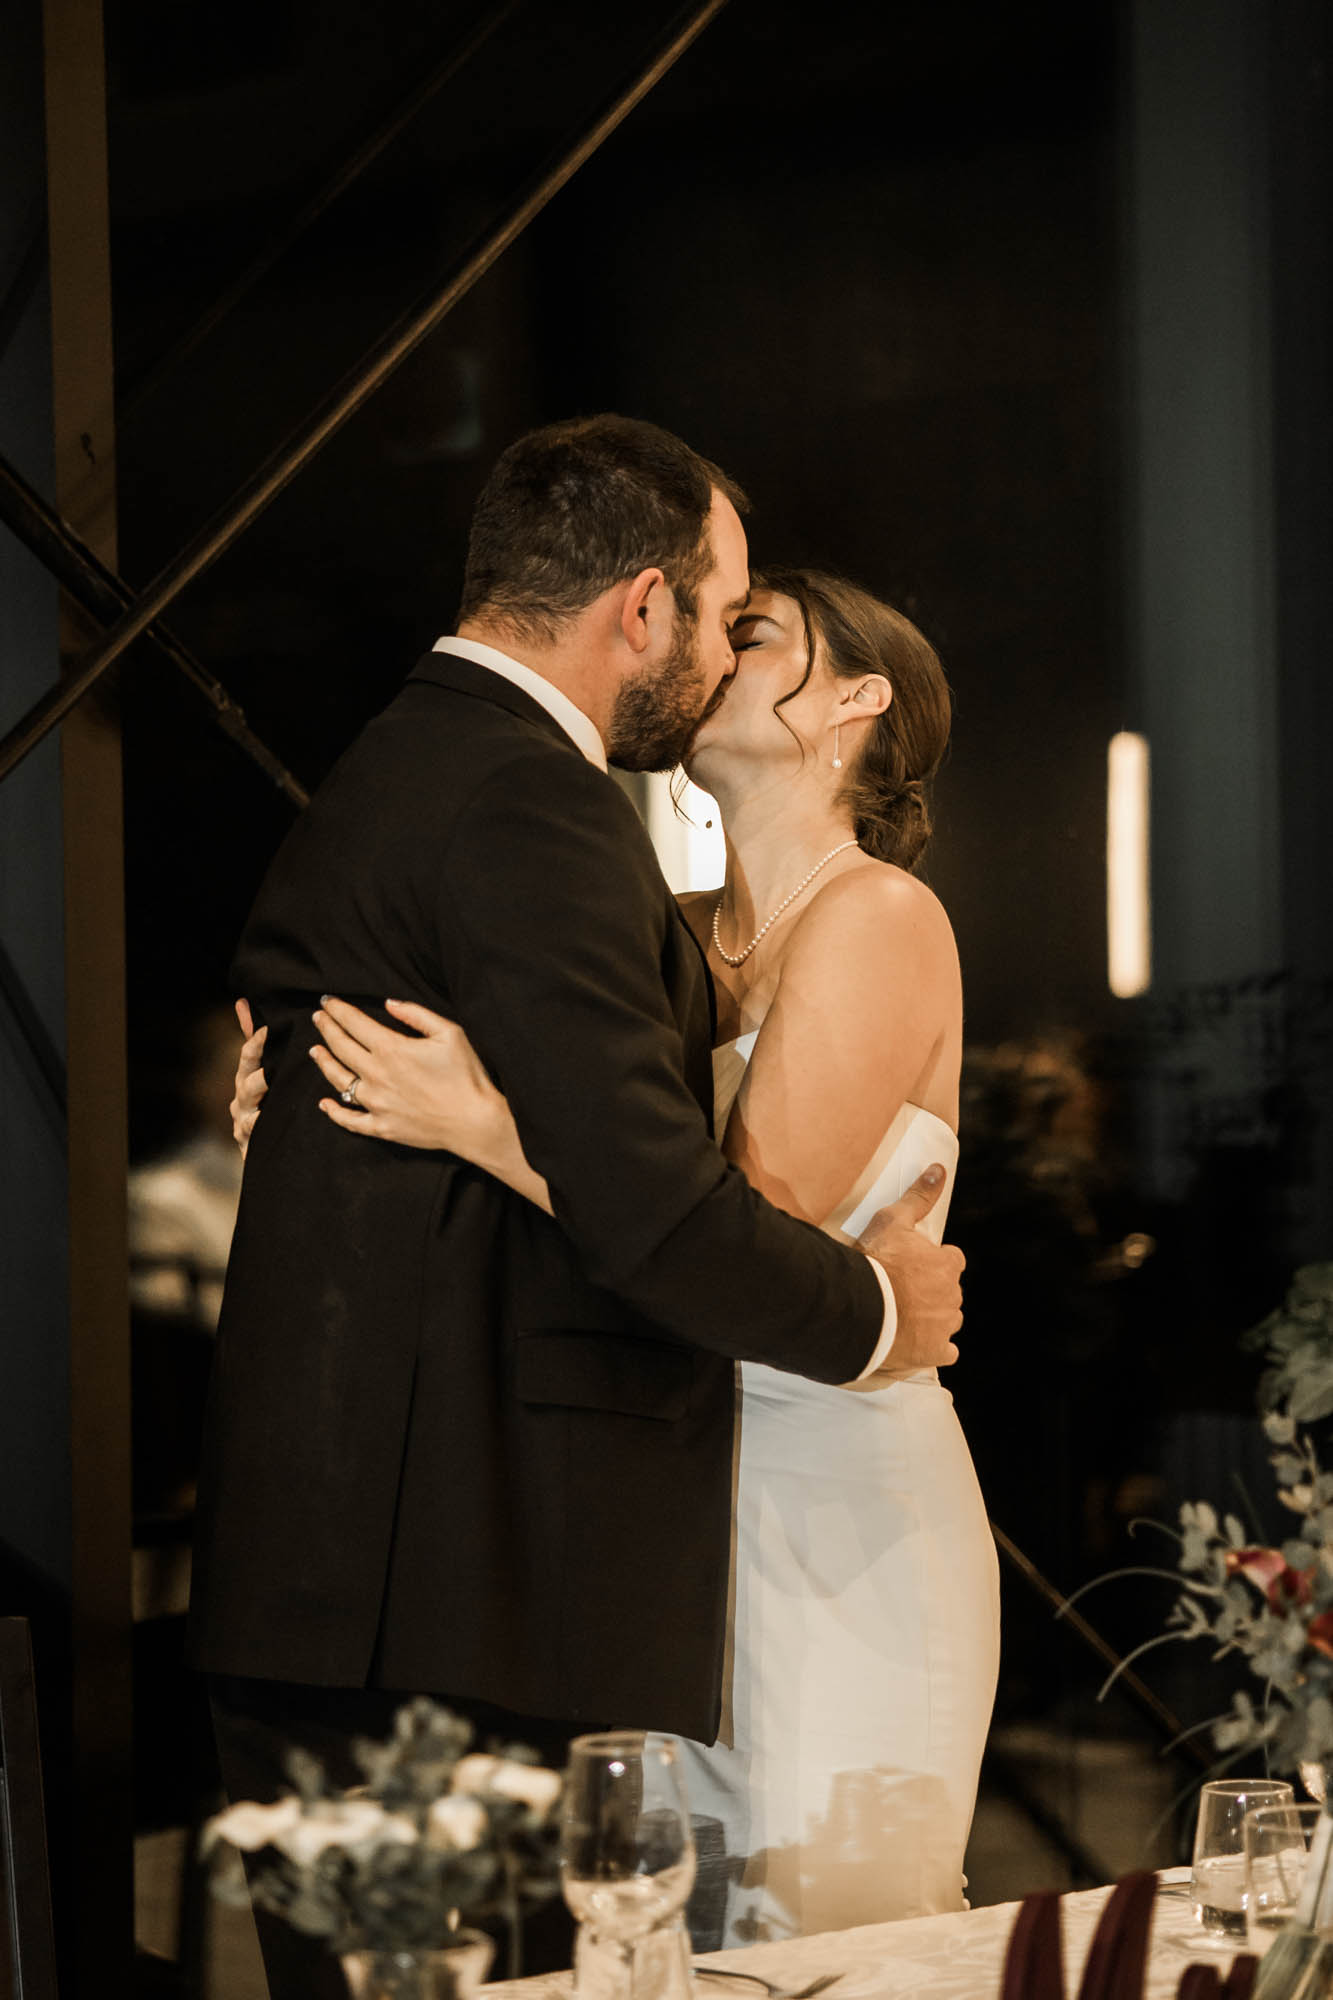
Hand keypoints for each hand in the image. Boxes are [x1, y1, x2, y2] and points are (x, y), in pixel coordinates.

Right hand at [231, 999, 267, 1159]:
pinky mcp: (248, 1145)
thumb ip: (250, 1037)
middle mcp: (241, 1099)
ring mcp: (243, 1122)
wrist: (263, 1150)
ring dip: (261, 1103)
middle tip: (275, 1064)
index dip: (258, 1040)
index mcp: (246, 1077)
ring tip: (272, 1092)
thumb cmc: (263, 1103)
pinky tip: (269, 1127)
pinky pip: (253, 1137)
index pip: (249, 1054)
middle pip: (248, 1082)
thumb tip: (242, 1001)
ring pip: (250, 1111)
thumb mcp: (257, 1070)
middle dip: (261, 1073)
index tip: (271, 1027)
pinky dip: (259, 1131)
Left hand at [310, 995, 512, 1157]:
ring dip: (324, 1063)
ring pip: (338, 1080)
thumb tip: (389, 1003)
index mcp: (391, 1049)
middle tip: (318, 1017)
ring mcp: (375, 1104)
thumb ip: (416, 1014)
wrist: (474, 1122)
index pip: (354, 1023)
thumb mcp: (449, 1033)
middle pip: (340, 1047)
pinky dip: (334, 1112)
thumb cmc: (466, 1075)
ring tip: (315, 1050)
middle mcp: (376, 1075)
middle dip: (326, 1028)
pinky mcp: (381, 1127)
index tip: (327, 1001)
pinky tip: (324, 1103)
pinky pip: (349, 1120)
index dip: (337, 1009)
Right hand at [858, 1164, 964, 1373]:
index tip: (912, 1267)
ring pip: (947, 1321)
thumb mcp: (892, 1221)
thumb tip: (939, 1169)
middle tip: (901, 1292)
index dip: (933, 1263)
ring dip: (933, 1319)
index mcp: (948, 1265)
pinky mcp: (936, 1352)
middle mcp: (954, 1295)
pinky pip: (945, 1352)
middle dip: (932, 1292)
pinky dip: (934, 1349)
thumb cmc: (876, 1262)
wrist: (861, 1309)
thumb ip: (919, 1197)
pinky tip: (915, 1344)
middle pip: (949, 1292)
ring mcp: (946, 1326)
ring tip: (903, 1318)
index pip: (952, 1261)